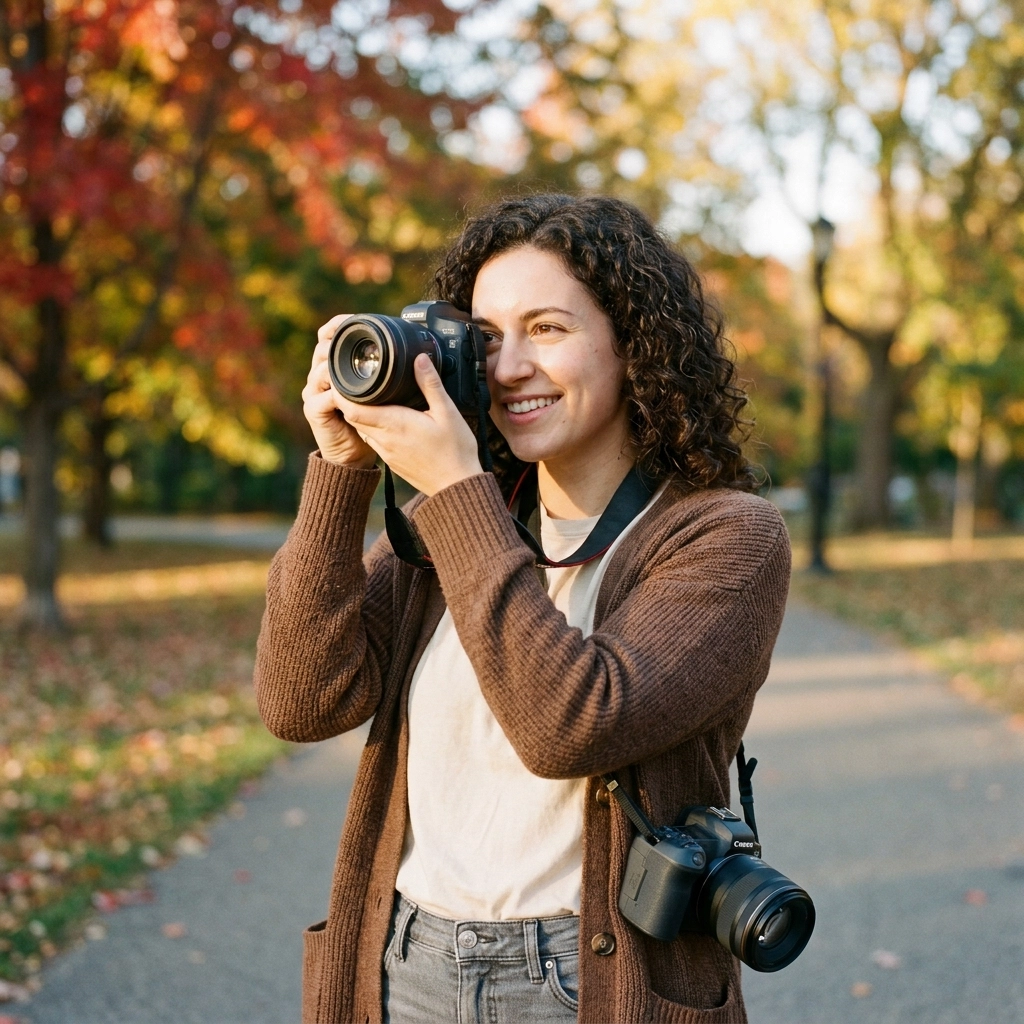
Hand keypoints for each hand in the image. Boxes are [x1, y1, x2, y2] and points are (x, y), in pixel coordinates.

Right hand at [302, 316, 377, 467]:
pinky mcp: (314, 411)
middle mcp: (320, 376)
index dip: (338, 325)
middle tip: (355, 337)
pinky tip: (350, 393)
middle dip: (335, 340)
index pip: (329, 337)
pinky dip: (337, 394)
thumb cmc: (370, 422)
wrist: (354, 456)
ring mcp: (314, 393)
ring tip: (355, 363)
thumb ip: (386, 374)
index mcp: (335, 367)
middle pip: (322, 348)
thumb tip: (414, 355)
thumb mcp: (380, 393)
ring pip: (321, 370)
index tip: (355, 318)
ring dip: (336, 365)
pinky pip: (324, 398)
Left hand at [336, 354, 482, 495]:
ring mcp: (386, 453)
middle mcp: (384, 440)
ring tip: (371, 398)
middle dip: (350, 399)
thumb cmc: (455, 451)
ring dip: (362, 414)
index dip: (342, 393)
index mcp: (394, 424)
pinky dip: (373, 428)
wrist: (456, 487)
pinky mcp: (392, 462)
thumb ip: (431, 384)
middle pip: (353, 416)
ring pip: (362, 429)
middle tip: (357, 382)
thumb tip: (419, 359)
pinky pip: (374, 441)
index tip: (344, 378)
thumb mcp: (448, 412)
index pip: (352, 408)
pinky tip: (388, 421)